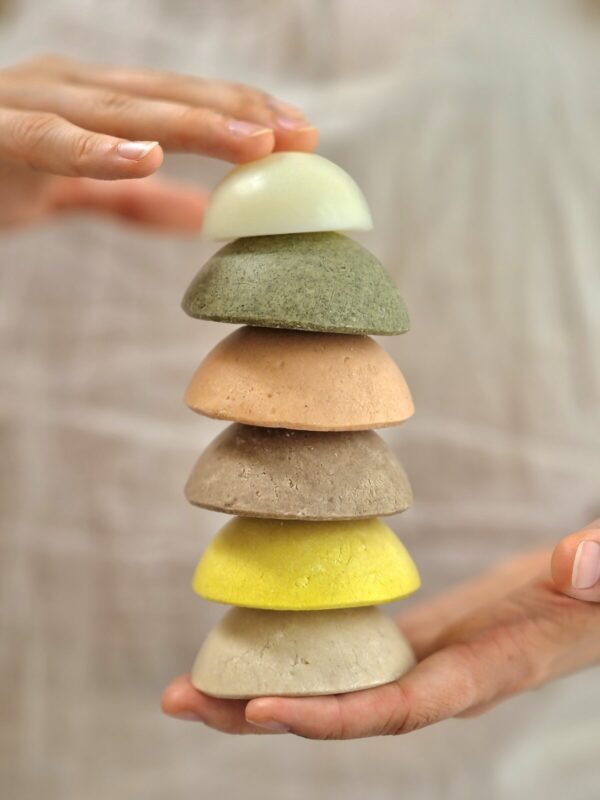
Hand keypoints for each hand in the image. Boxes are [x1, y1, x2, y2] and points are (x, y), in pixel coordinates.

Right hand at [0, 55, 317, 228]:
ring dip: (193, 124)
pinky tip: (147, 157)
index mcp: (94, 102)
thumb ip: (129, 199)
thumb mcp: (74, 189)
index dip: (244, 114)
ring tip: (254, 144)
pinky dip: (96, 149)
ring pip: (124, 109)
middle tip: (303, 136)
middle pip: (169, 97)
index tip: (305, 136)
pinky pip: (49, 140)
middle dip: (239, 115)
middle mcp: (70, 89)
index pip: (182, 102)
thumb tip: (199, 218)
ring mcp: (31, 104)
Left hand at [161, 520, 599, 737]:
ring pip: (333, 689)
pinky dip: (295, 659)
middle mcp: (438, 682)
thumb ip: (597, 572)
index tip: (262, 709)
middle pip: (342, 713)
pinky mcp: (412, 641)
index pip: (400, 707)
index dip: (333, 716)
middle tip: (182, 701)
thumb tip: (580, 565)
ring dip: (259, 690)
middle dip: (261, 715)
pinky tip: (249, 649)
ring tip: (188, 685)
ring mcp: (419, 664)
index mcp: (481, 672)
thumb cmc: (595, 600)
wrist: (588, 609)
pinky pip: (345, 658)